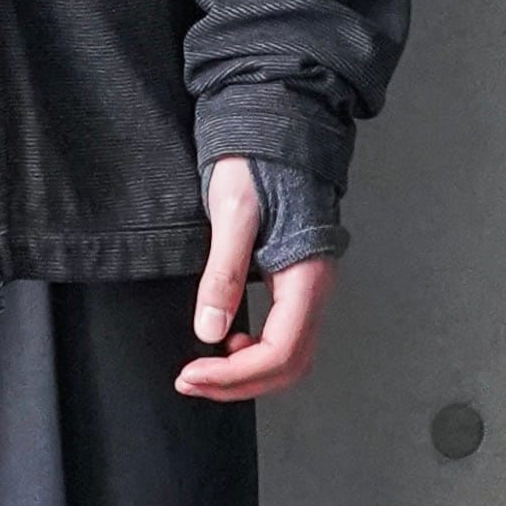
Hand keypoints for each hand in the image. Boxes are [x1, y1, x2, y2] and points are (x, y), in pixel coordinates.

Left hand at [176, 155, 334, 402]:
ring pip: (291, 353)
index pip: (280, 351)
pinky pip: (285, 332)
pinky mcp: (294, 277)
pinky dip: (255, 352)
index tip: (192, 373)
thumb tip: (210, 330)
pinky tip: (226, 340)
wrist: (277, 122)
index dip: (236, 375)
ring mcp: (307, 283)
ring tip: (203, 368)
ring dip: (248, 372)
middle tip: (190, 382)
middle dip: (240, 383)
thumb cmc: (257, 158)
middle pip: (291, 364)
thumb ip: (224, 273)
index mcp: (306, 273)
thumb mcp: (232, 212)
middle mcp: (315, 285)